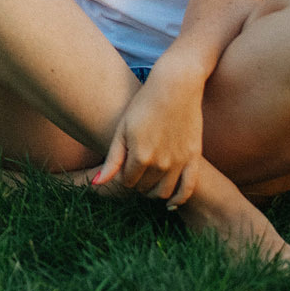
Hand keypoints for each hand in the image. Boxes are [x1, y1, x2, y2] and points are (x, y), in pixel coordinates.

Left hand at [93, 72, 205, 208]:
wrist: (176, 87)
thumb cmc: (143, 105)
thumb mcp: (122, 129)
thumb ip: (111, 160)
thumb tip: (95, 184)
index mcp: (140, 157)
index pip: (127, 182)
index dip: (122, 176)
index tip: (123, 166)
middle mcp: (161, 164)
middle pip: (144, 188)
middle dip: (137, 183)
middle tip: (135, 172)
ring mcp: (179, 163)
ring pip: (163, 193)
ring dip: (153, 192)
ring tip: (148, 181)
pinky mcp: (194, 159)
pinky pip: (187, 190)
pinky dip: (178, 199)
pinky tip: (170, 203)